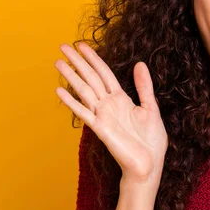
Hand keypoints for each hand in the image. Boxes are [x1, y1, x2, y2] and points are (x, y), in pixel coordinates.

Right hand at [55, 42, 167, 184]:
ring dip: (71, 76)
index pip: (104, 73)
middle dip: (78, 62)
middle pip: (91, 78)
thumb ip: (144, 86)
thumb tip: (139, 64)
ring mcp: (103, 115)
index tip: (82, 45)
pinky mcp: (100, 129)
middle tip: (63, 46)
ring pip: (84, 91)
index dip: (93, 58)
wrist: (150, 164)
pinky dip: (71, 101)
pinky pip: (83, 112)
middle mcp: (109, 104)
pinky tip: (59, 90)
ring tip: (58, 62)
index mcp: (122, 98)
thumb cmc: (151, 140)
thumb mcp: (151, 107)